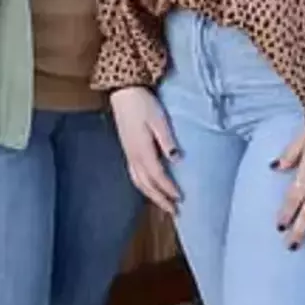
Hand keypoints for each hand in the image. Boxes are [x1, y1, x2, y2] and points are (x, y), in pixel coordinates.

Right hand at [109, 86, 181, 214]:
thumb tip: (177, 159)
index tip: (181, 199)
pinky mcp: (127, 149)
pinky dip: (143, 186)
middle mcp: (133, 156)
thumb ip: (167, 141)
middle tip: (174, 212)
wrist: (123, 92)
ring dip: (151, 196)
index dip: (169, 189)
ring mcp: (128, 154)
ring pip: (139, 182)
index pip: (158, 176)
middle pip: (147, 185)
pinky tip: (149, 186)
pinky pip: (134, 175)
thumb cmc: (143, 104)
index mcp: (142, 151)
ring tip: (163, 204)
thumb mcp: (159, 120)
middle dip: (160, 200)